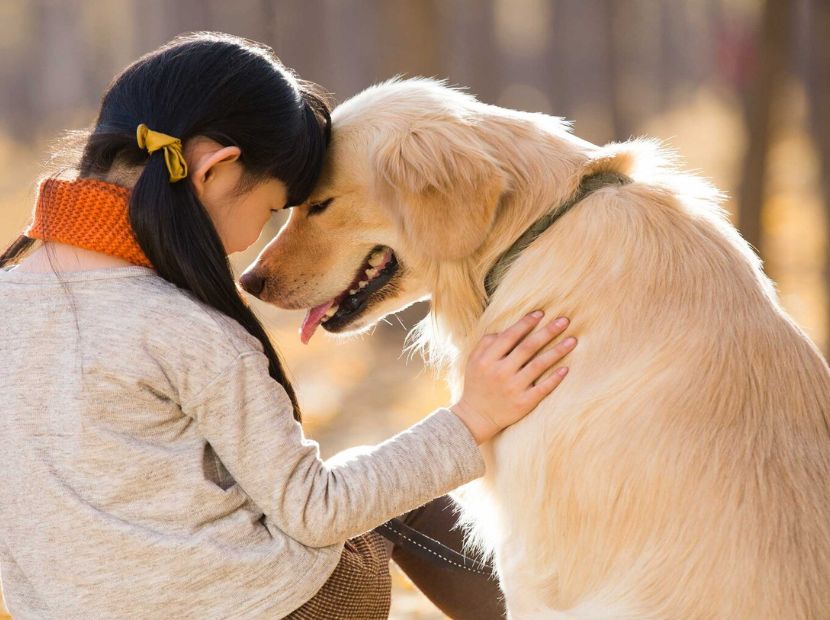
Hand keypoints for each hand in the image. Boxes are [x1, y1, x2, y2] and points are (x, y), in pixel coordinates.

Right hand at [450, 311, 575, 443]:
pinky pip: (542, 388)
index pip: (510, 336)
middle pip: (528, 347)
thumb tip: (510, 329)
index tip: (541, 313)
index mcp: (487, 359)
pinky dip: (554, 378)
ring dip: (557, 351)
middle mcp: (500, 372)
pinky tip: (566, 368)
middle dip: (547, 332)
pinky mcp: (523, 403)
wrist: (476, 416)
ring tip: (572, 340)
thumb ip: (487, 342)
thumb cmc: (477, 383)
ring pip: (538, 365)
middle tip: (564, 321)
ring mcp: (513, 388)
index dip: (526, 323)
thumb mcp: (474, 360)